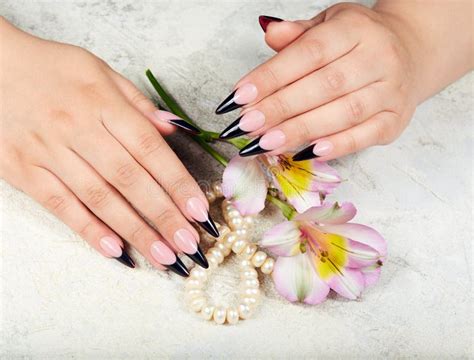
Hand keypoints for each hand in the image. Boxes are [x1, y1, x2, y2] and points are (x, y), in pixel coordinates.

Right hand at [0, 18, 216, 275]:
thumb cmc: (53, 69)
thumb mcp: (100, 71)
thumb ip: (138, 104)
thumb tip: (173, 131)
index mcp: (102, 103)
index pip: (149, 149)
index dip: (176, 182)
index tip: (199, 210)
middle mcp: (77, 129)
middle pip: (129, 179)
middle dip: (163, 215)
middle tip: (189, 245)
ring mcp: (48, 152)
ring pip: (99, 198)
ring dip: (134, 230)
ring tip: (163, 256)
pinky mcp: (22, 170)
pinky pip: (60, 205)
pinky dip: (88, 229)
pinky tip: (115, 251)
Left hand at [216, 3, 418, 160]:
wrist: (413, 52)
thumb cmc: (360, 42)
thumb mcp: (330, 25)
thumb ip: (299, 34)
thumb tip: (270, 33)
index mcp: (355, 29)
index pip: (307, 54)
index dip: (271, 76)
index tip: (239, 97)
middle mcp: (378, 57)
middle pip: (323, 86)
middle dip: (280, 108)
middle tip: (247, 126)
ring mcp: (391, 90)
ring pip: (342, 114)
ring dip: (301, 131)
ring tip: (265, 144)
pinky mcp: (396, 119)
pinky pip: (366, 135)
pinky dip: (338, 145)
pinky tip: (308, 152)